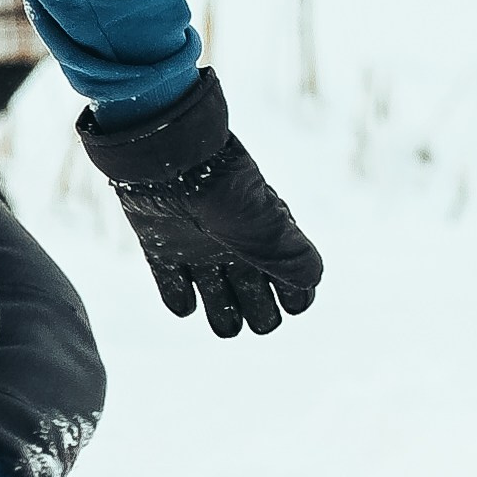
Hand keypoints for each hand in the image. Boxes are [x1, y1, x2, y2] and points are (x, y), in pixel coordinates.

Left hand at [78, 70, 322, 338]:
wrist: (171, 158)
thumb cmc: (227, 191)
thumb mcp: (270, 224)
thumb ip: (294, 257)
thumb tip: (311, 281)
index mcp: (268, 236)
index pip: (293, 281)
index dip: (297, 298)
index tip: (292, 301)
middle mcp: (237, 246)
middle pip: (257, 301)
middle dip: (261, 316)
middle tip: (256, 315)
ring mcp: (200, 250)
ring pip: (219, 303)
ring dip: (224, 319)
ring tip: (225, 318)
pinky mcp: (165, 250)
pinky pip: (176, 293)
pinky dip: (181, 303)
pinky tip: (187, 299)